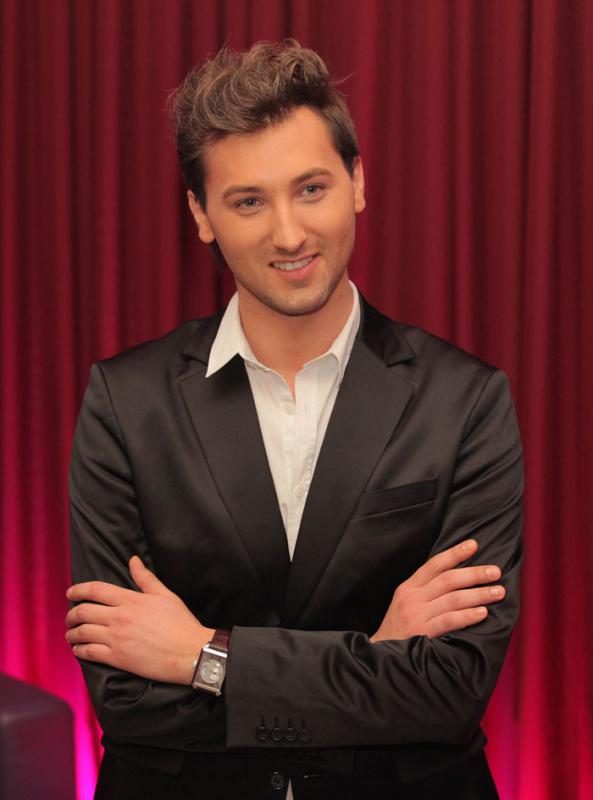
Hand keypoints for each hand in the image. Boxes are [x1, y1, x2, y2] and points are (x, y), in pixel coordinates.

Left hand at [65, 557, 213, 683]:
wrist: (190, 651)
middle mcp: (119, 617)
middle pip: (83, 612)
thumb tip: (133, 560)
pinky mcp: (118, 658)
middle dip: (71, 614)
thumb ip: (145, 578)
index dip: (78, 590)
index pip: (96, 590)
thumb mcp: (164, 595)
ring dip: (71, 633)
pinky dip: (79, 651)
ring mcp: (117, 638)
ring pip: (82, 633)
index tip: (70, 593)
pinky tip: (78, 650)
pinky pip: (89, 653)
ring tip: (71, 634)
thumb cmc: (180, 623)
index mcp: (130, 600)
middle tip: (70, 617)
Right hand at [370, 539, 503, 641]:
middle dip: (474, 574)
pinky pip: (449, 621)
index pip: (434, 564)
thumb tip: (457, 578)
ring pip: (453, 599)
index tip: (474, 545)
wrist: (380, 656)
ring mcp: (416, 616)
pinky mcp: (422, 634)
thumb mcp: (404, 603)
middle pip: (448, 580)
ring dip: (478, 594)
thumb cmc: (399, 629)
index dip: (455, 553)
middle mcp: (412, 598)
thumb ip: (425, 591)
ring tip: (498, 592)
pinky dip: (468, 616)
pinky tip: (483, 612)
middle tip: (495, 572)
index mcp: (408, 587)